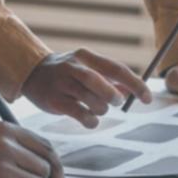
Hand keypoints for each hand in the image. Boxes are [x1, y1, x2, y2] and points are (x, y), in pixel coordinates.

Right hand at [20, 48, 152, 127]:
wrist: (30, 74)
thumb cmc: (65, 73)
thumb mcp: (86, 69)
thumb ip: (108, 79)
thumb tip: (131, 91)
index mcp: (85, 56)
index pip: (116, 69)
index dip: (135, 84)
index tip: (147, 99)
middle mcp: (73, 67)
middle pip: (101, 83)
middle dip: (114, 97)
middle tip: (116, 102)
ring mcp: (61, 83)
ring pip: (92, 101)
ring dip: (101, 109)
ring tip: (96, 109)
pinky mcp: (54, 100)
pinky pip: (80, 114)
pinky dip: (90, 120)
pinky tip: (89, 119)